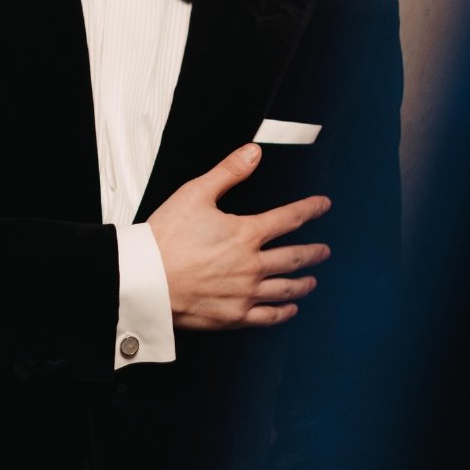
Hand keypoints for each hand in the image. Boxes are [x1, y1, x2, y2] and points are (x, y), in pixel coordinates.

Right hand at [148, 143, 330, 331]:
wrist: (144, 280)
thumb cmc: (164, 238)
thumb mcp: (195, 194)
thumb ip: (228, 171)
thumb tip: (253, 152)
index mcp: (245, 234)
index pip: (288, 218)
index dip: (310, 209)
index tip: (323, 205)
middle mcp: (251, 265)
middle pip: (294, 257)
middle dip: (314, 252)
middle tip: (324, 251)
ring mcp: (244, 293)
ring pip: (286, 288)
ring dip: (303, 282)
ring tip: (312, 280)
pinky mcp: (233, 316)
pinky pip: (267, 316)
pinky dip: (283, 311)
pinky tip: (289, 308)